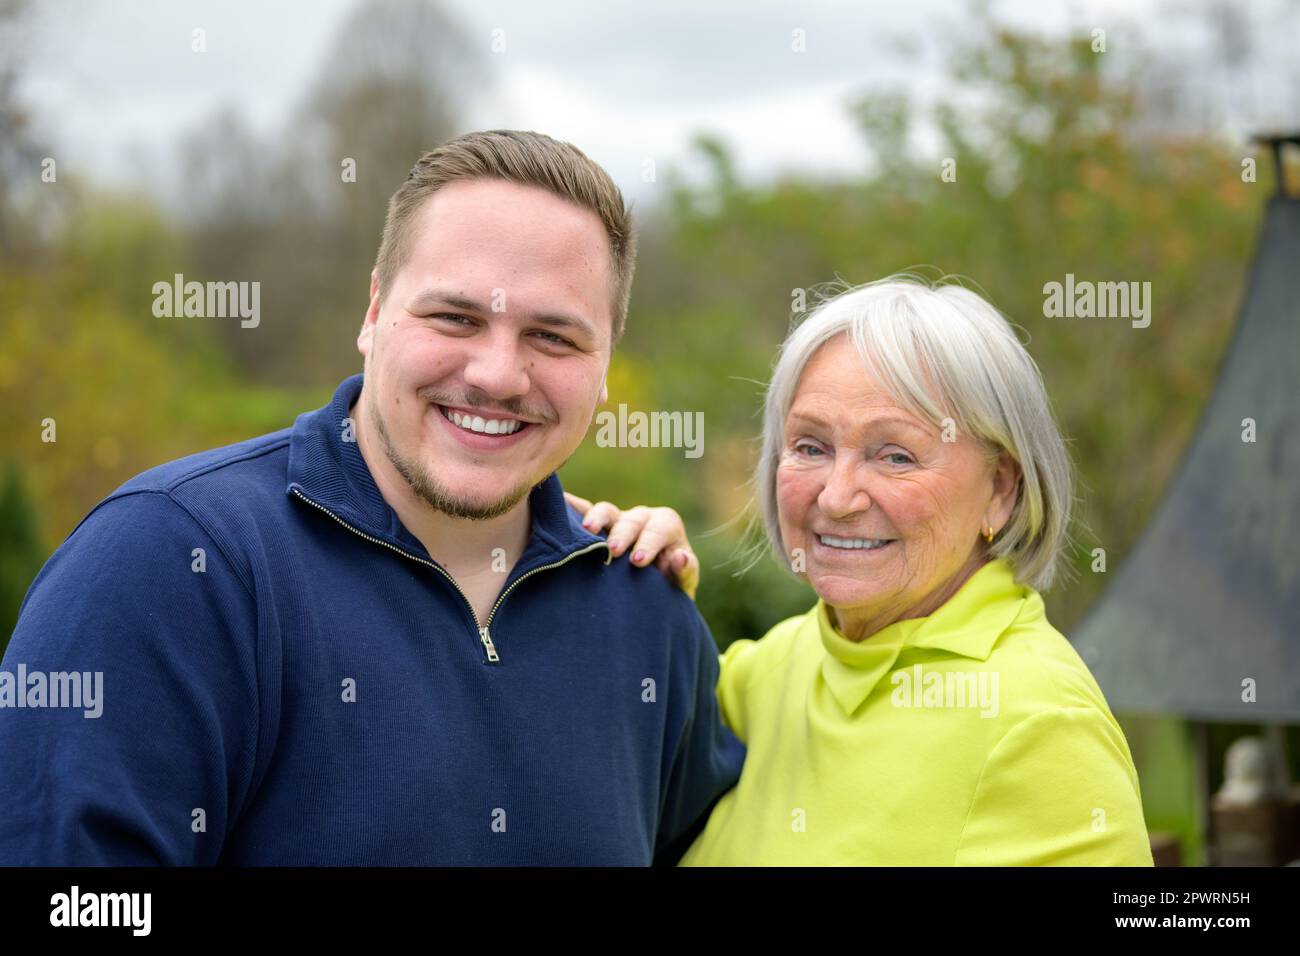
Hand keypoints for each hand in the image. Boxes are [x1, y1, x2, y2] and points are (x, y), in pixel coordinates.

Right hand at [564, 492, 699, 599]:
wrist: (651, 594)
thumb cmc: (670, 586)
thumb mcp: (682, 582)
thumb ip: (685, 570)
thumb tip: (680, 556)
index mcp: (665, 526)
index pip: (660, 527)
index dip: (649, 542)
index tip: (638, 561)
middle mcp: (641, 518)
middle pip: (631, 519)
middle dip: (622, 534)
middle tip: (613, 552)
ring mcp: (617, 521)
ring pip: (606, 511)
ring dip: (596, 518)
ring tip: (587, 530)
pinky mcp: (596, 527)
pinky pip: (581, 512)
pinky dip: (571, 506)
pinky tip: (559, 501)